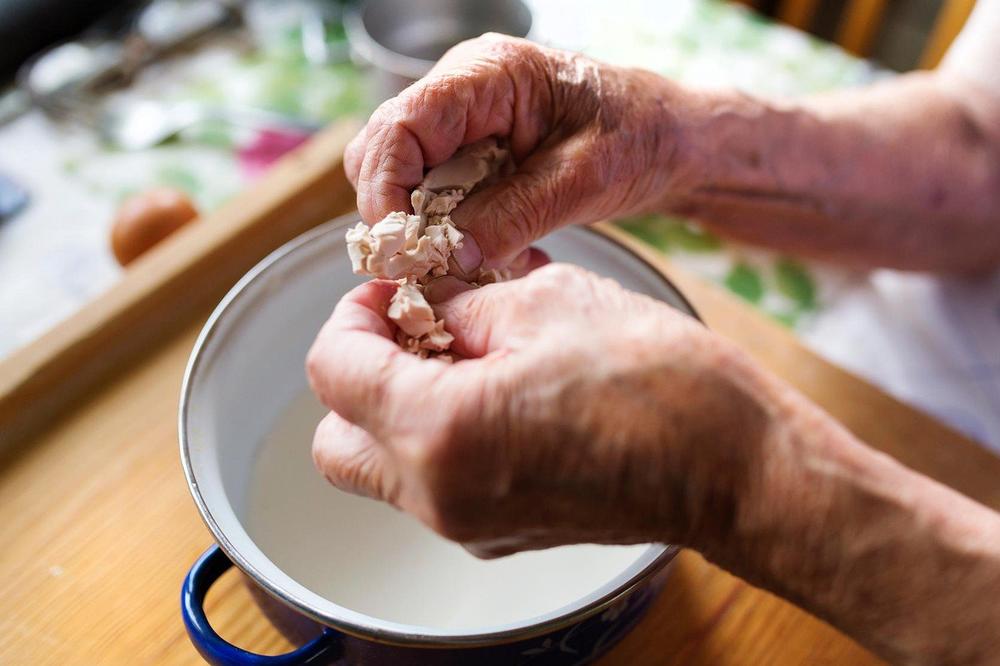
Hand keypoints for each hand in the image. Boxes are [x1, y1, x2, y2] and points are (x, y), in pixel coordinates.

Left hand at [306, 264, 772, 556]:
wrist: (736, 467)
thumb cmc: (661, 383)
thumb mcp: (548, 302)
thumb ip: (461, 305)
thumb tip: (426, 307)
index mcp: (438, 431)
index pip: (333, 372)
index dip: (350, 316)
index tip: (385, 292)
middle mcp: (438, 495)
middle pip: (335, 442)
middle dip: (355, 375)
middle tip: (406, 327)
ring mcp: (468, 526)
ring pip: (380, 469)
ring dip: (393, 408)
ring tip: (457, 355)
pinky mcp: (500, 534)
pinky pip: (432, 486)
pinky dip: (435, 438)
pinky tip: (491, 392)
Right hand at [343, 34, 690, 277]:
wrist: (667, 139)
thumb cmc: (638, 139)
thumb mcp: (582, 181)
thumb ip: (515, 216)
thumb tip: (451, 257)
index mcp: (489, 74)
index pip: (403, 122)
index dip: (387, 186)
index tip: (403, 243)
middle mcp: (463, 88)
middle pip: (384, 144)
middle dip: (391, 207)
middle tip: (416, 261)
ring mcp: (462, 118)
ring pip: (397, 167)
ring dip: (410, 217)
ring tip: (441, 257)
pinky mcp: (469, 147)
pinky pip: (427, 184)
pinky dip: (434, 220)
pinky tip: (461, 245)